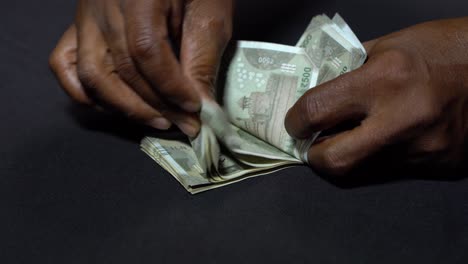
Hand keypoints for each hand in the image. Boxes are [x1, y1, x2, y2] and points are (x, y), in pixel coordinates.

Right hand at [49, 0, 233, 136]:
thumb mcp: (209, 12)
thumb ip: (202, 58)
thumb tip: (201, 107)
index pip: (146, 51)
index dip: (170, 87)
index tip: (193, 108)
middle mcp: (103, 5)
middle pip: (122, 68)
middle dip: (157, 105)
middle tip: (184, 124)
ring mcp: (85, 16)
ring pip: (93, 74)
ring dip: (126, 107)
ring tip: (158, 121)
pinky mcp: (79, 25)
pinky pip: (66, 64)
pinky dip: (85, 92)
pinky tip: (115, 106)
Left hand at [286, 18, 467, 174]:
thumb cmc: (443, 48)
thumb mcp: (388, 46)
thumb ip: (348, 72)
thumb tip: (316, 92)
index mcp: (386, 79)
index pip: (317, 110)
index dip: (296, 119)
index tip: (295, 121)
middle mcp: (403, 120)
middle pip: (334, 160)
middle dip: (313, 155)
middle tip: (311, 142)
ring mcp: (423, 149)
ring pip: (361, 171)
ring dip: (345, 156)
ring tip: (346, 137)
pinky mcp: (438, 166)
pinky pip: (390, 169)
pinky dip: (375, 157)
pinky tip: (381, 139)